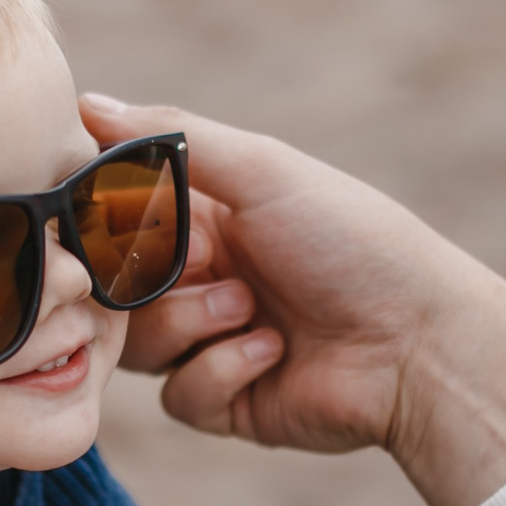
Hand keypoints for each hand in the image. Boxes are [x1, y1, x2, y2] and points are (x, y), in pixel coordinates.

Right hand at [80, 93, 505, 505]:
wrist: (419, 342)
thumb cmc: (352, 242)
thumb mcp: (263, 172)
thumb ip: (170, 138)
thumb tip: (86, 102)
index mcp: (207, 217)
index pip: (114, 217)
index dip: (103, 221)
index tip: (104, 214)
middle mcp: (202, 278)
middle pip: (112, 288)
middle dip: (149, 278)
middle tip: (198, 263)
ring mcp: (211, 343)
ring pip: (137, 345)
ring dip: (191, 322)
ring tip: (252, 308)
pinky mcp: (226, 403)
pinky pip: (177, 395)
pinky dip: (219, 370)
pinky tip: (272, 352)